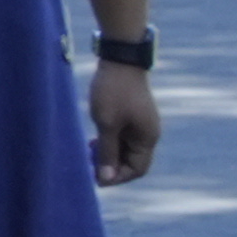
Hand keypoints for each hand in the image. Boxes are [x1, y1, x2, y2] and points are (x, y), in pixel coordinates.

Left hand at [86, 59, 159, 185]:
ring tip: (89, 150)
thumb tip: (106, 178)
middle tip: (88, 163)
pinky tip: (94, 139)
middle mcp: (148, 133)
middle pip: (131, 162)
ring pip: (125, 150)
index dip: (117, 177)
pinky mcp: (132, 116)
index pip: (137, 170)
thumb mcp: (107, 124)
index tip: (96, 176)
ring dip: (108, 154)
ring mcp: (140, 124)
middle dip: (111, 166)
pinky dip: (109, 142)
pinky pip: (122, 137)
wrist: (120, 58)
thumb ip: (107, 152)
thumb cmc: (113, 91)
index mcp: (147, 138)